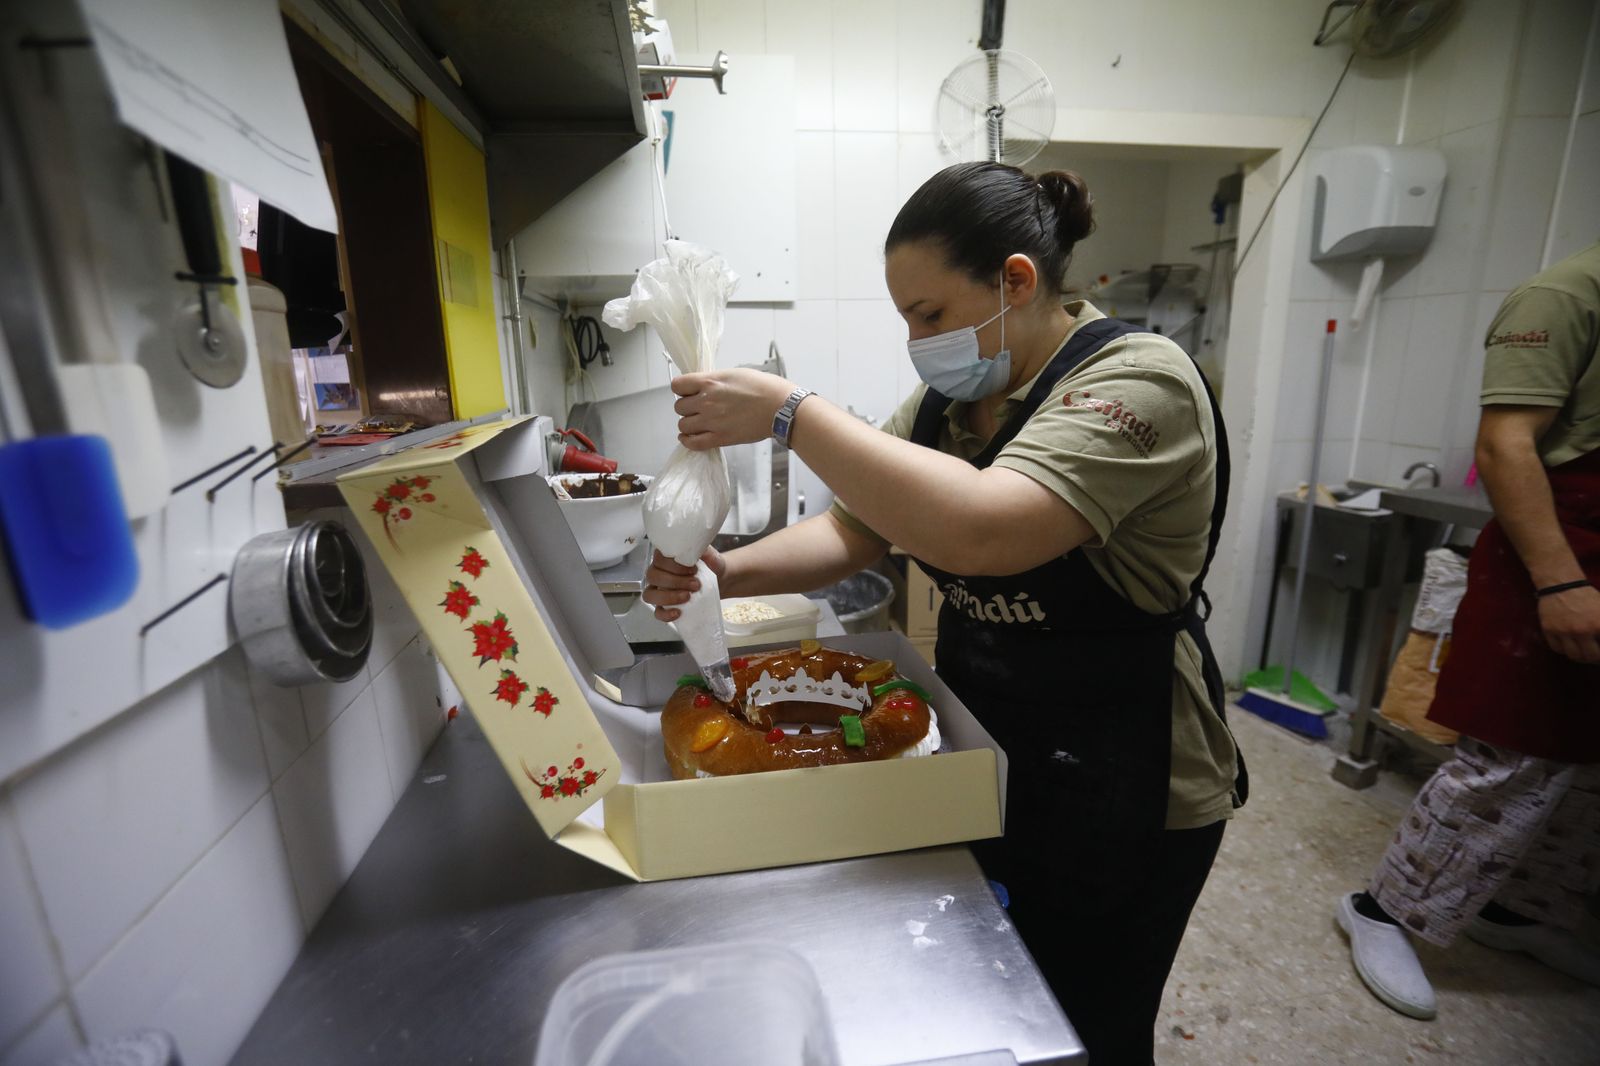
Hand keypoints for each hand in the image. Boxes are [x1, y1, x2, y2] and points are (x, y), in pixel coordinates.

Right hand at [642, 547, 725, 621]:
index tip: (693, 569)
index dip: (674, 565)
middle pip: (652, 576)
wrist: (720, 580)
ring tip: (687, 597)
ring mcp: (658, 590)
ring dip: (667, 597)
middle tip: (695, 584)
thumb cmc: (710, 565)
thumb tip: (699, 549)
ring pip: (649, 595)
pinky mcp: (664, 606)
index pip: (658, 558)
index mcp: (666, 557)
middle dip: (674, 581)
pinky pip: (657, 612)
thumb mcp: (711, 556)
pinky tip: (678, 613)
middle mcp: (658, 572)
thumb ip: (704, 551)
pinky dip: (665, 614)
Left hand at [672, 368, 793, 449]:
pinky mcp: (720, 438)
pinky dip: (688, 441)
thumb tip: (703, 387)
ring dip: (688, 424)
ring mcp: (712, 421)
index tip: (687, 392)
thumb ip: (714, 381)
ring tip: (697, 422)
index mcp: (710, 382)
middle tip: (697, 408)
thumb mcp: (734, 374)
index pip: (677, 385)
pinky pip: (693, 443)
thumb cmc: (763, 387)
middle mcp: (706, 402)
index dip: (681, 389)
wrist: (780, 407)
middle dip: (686, 407)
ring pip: (683, 425)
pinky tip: (689, 437)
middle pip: (678, 407)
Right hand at [1537, 584, 1599, 664]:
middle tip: (1596, 655)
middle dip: (1595, 657)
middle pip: (1591, 656)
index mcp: (1599, 624)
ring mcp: (1563, 631)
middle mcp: (1582, 630)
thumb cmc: (1587, 597)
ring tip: (1583, 653)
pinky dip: (1564, 650)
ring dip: (1580, 656)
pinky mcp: (1549, 630)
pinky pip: (1557, 649)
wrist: (1561, 584)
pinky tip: (1569, 645)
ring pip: (1573, 655)